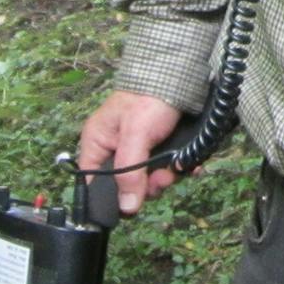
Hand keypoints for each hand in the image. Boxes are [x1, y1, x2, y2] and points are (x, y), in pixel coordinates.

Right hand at [78, 90, 184, 217]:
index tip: (131, 204)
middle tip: (162, 180)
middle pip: (126, 185)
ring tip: (177, 168)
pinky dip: (178, 168)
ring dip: (166, 178)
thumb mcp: (135, 136)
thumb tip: (127, 209)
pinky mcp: (160, 147)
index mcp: (98, 144)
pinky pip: (166, 168)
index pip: (93, 183)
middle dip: (147, 186)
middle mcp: (116, 149)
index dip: (110, 197)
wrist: (180, 74)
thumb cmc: (149, 99)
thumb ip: (129, 173)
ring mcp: (139, 150)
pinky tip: (190, 166)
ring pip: (149, 179)